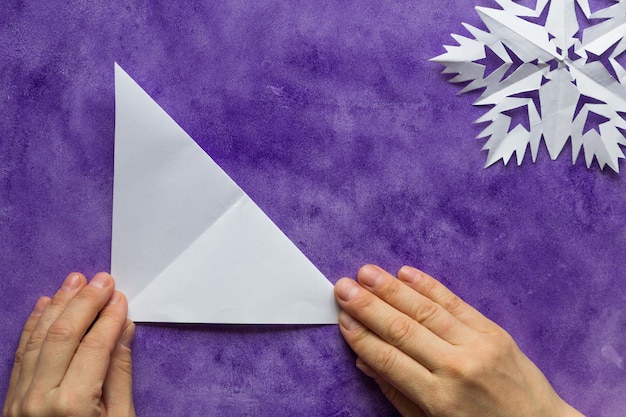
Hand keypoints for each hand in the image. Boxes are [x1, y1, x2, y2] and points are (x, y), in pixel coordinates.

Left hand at [3, 272, 135, 416]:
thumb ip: (119, 374)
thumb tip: (123, 329)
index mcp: (73, 407)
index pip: (94, 346)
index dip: (110, 318)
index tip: (122, 297)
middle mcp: (39, 399)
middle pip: (63, 335)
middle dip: (86, 302)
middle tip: (104, 278)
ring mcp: (19, 399)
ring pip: (38, 338)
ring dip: (59, 304)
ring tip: (77, 279)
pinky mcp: (10, 399)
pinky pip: (20, 352)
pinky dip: (32, 324)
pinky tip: (45, 303)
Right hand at [334, 265, 583, 416]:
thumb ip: (398, 394)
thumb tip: (365, 361)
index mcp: (439, 399)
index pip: (389, 360)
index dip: (362, 337)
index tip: (341, 319)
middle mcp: (457, 368)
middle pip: (402, 330)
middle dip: (368, 307)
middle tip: (342, 288)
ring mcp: (477, 345)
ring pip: (425, 310)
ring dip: (391, 289)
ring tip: (365, 273)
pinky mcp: (493, 330)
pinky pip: (455, 302)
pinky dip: (428, 286)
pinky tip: (405, 273)